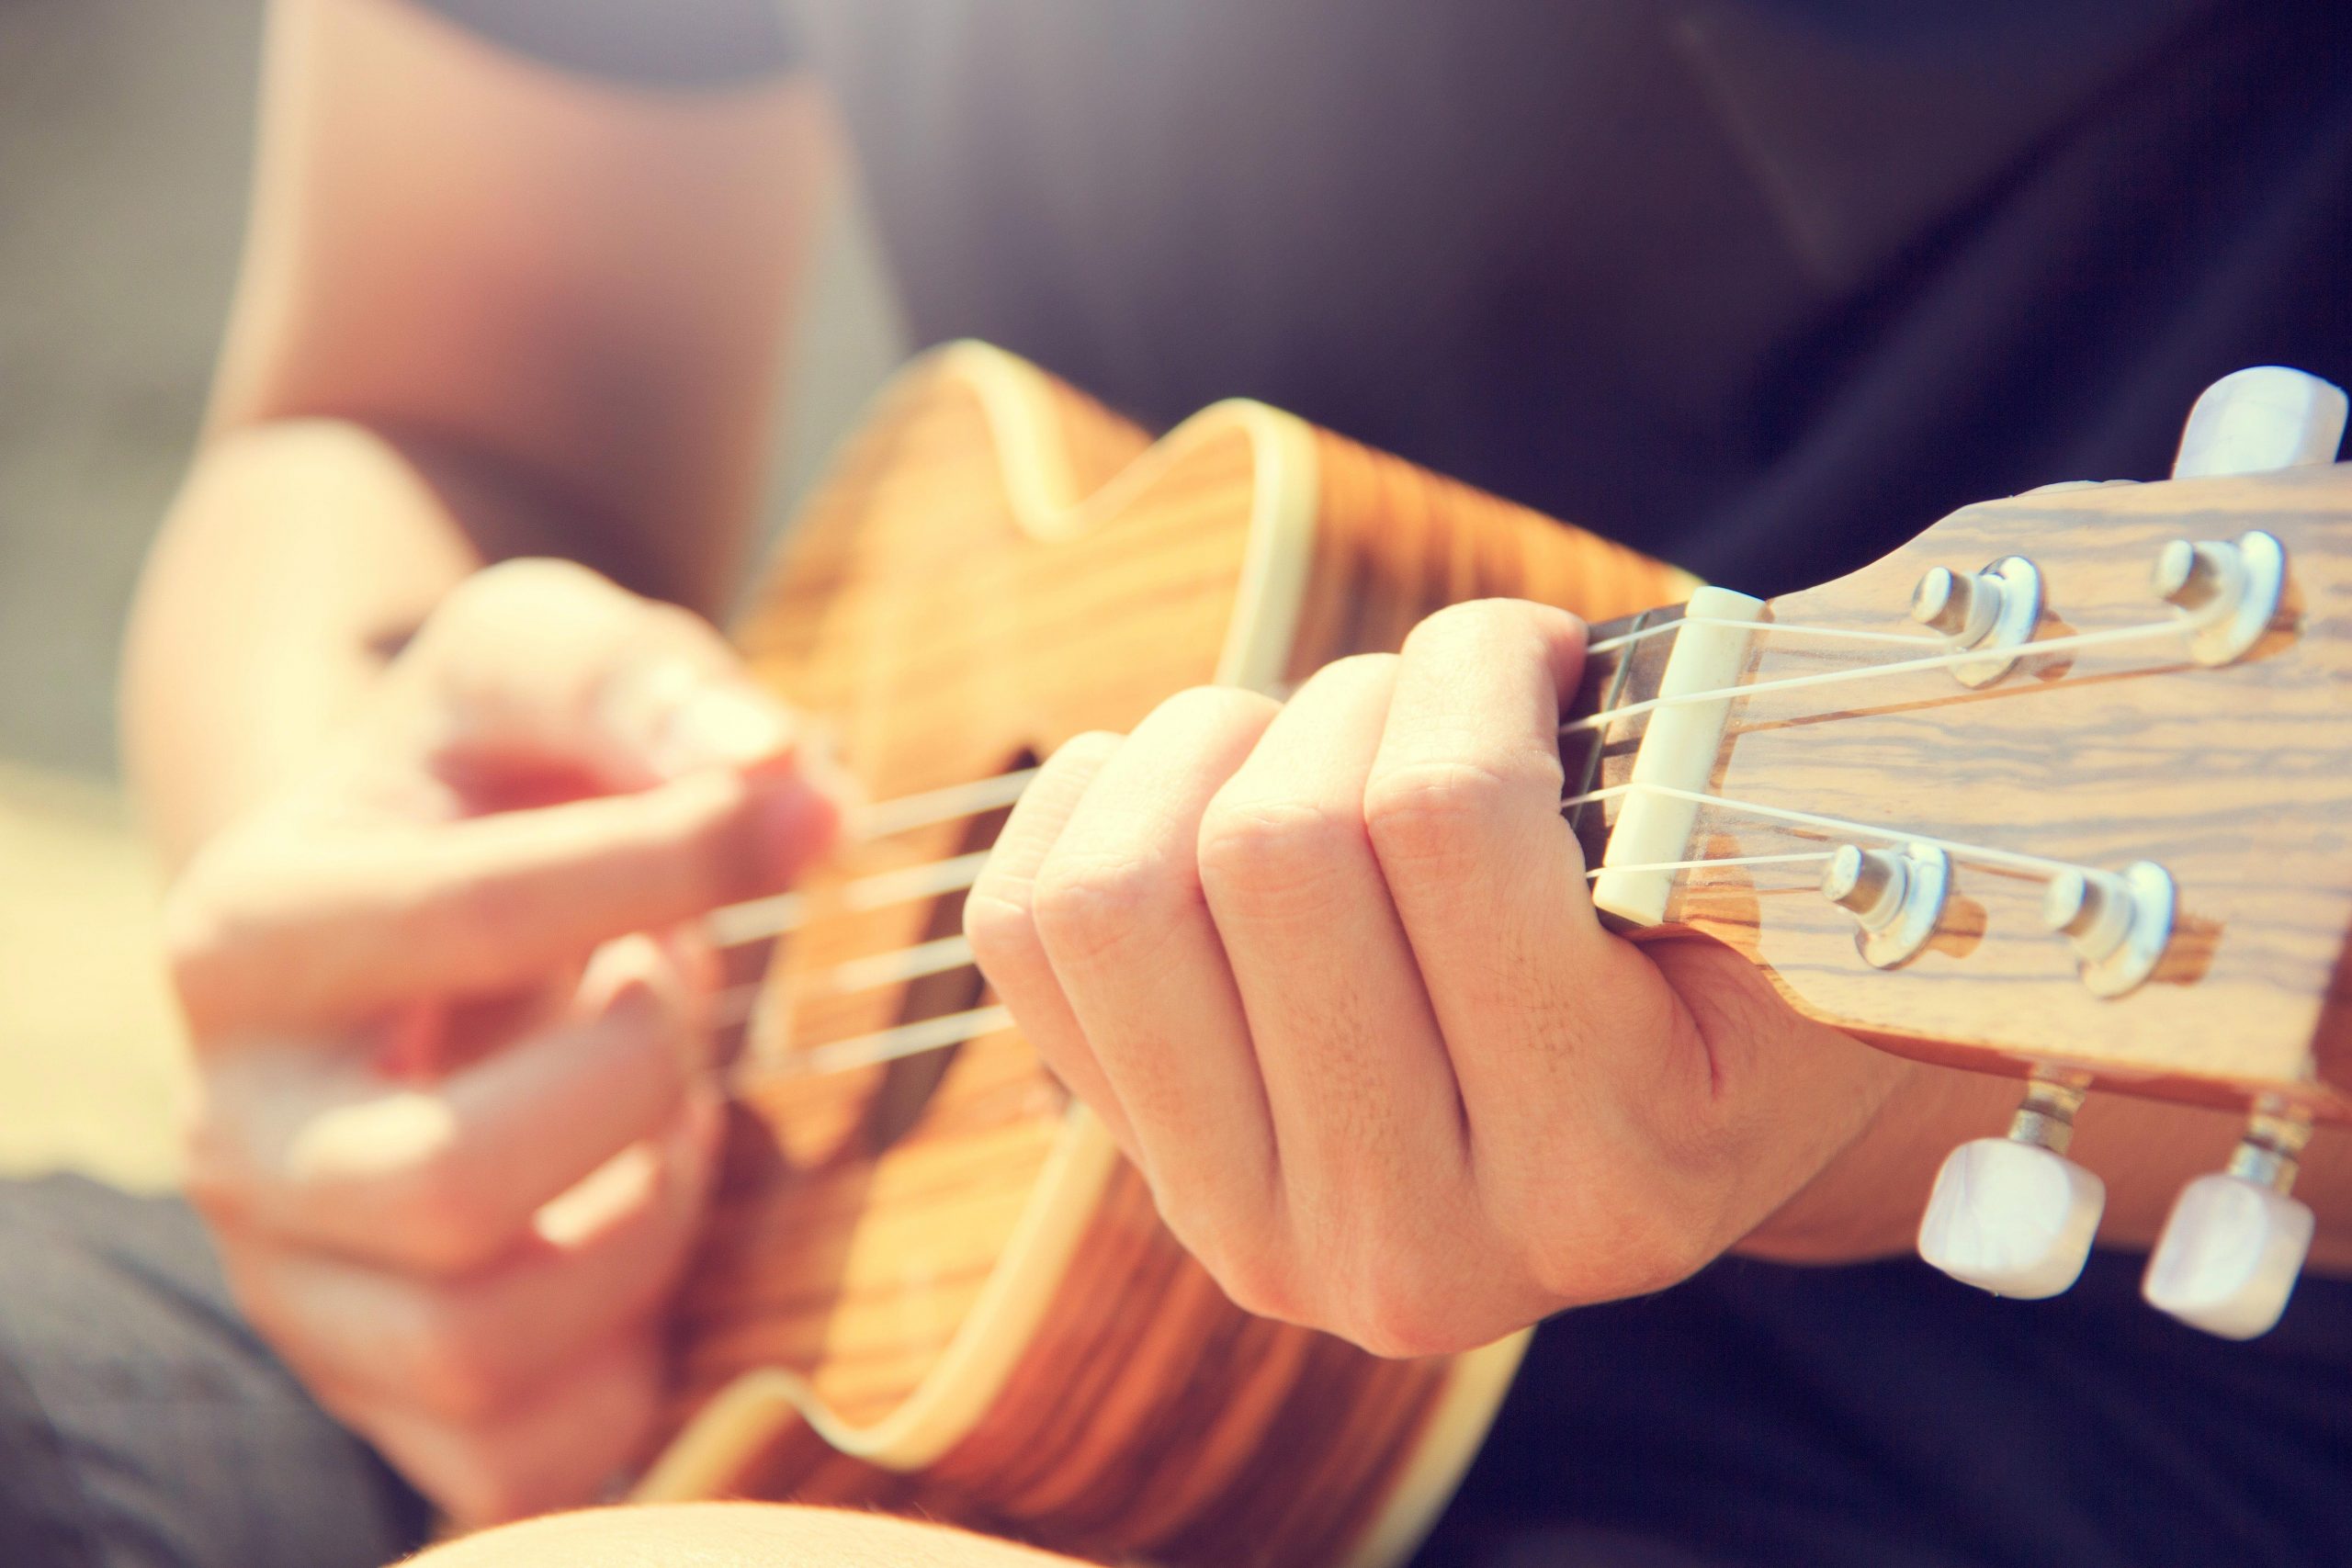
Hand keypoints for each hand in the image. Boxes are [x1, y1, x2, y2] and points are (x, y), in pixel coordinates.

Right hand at [165, 559, 842, 1522]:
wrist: (428, 901)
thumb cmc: (499, 777)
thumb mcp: (544, 664)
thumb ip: (645, 685)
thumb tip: (787, 777)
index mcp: (247, 934)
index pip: (467, 918)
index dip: (673, 861)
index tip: (791, 812)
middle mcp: (233, 1132)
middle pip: (443, 1183)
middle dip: (633, 1083)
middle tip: (675, 995)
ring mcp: (298, 1285)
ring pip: (485, 1340)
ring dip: (643, 1219)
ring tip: (665, 1105)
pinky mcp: (383, 1393)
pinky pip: (529, 1453)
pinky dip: (631, 1353)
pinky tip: (639, 1215)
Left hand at [966, 599, 1905, 1356]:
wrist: (1666, 1136)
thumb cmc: (1731, 973)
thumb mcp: (1787, 894)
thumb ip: (1687, 782)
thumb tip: (1507, 650)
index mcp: (1609, 1178)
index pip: (1446, 821)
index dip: (1475, 664)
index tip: (1532, 646)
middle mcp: (1418, 1250)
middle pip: (1271, 851)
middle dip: (1353, 699)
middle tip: (1433, 695)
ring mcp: (1259, 1229)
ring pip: (1117, 898)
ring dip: (1208, 748)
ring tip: (1311, 737)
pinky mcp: (1153, 1174)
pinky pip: (1025, 932)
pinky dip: (1090, 800)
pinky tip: (1194, 779)